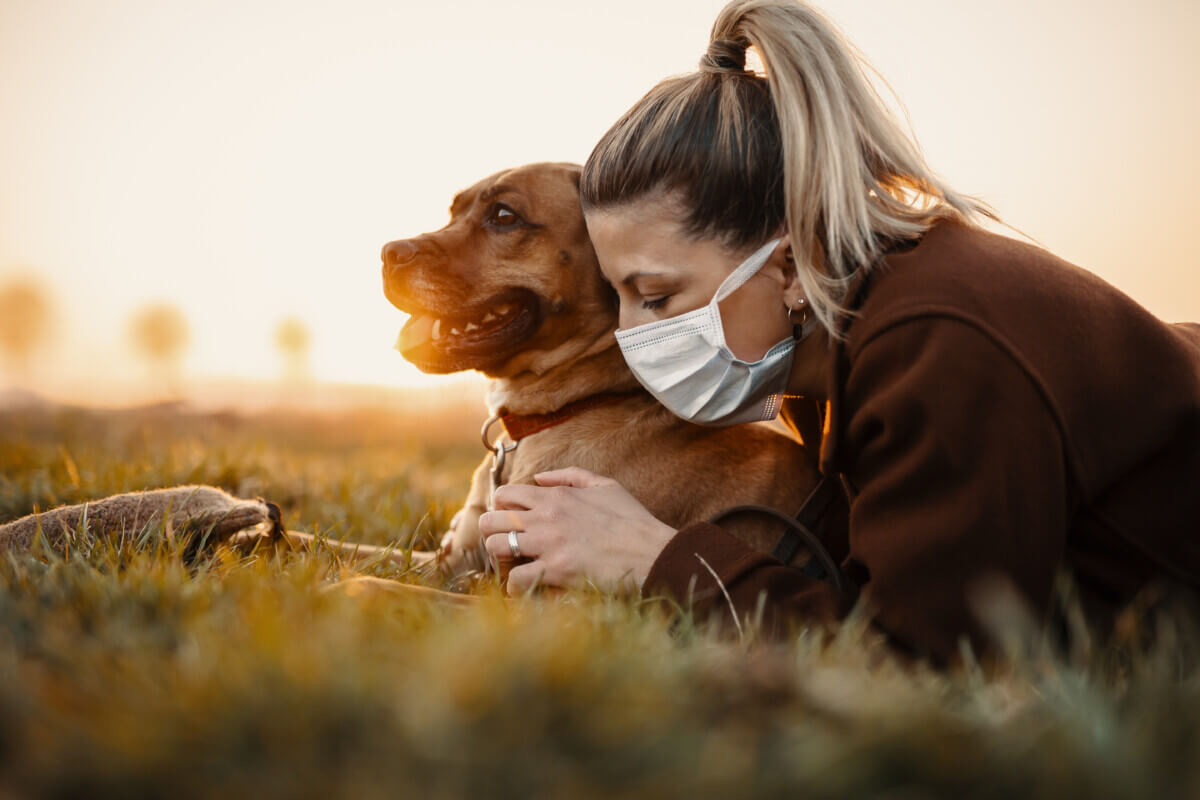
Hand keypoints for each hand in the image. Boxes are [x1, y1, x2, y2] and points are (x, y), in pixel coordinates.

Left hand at [478, 467, 676, 595]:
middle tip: (506, 546)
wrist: (652, 552)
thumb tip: (538, 477)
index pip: (505, 494)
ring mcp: (549, 543)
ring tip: (513, 566)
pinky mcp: (556, 570)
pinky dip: (514, 587)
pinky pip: (515, 579)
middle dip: (493, 533)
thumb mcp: (605, 485)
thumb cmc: (632, 521)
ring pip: (496, 546)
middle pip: (491, 520)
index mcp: (556, 495)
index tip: (511, 523)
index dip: (501, 509)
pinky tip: (524, 588)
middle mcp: (546, 516)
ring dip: (500, 559)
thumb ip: (570, 475)